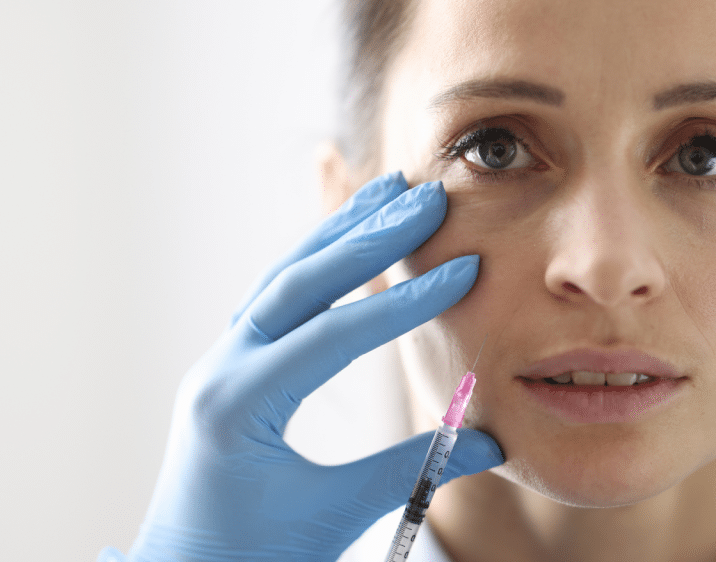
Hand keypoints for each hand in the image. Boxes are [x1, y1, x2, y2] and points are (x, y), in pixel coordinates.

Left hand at [99, 172, 502, 561]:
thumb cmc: (251, 555)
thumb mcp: (333, 515)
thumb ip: (411, 471)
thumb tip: (492, 440)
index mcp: (240, 405)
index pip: (333, 336)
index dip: (404, 303)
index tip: (463, 271)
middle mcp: (223, 368)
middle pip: (300, 282)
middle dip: (368, 237)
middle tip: (426, 199)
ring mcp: (223, 360)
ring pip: (283, 276)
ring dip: (341, 232)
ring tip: (391, 190)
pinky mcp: (235, 363)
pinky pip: (277, 296)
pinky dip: (319, 260)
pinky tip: (351, 237)